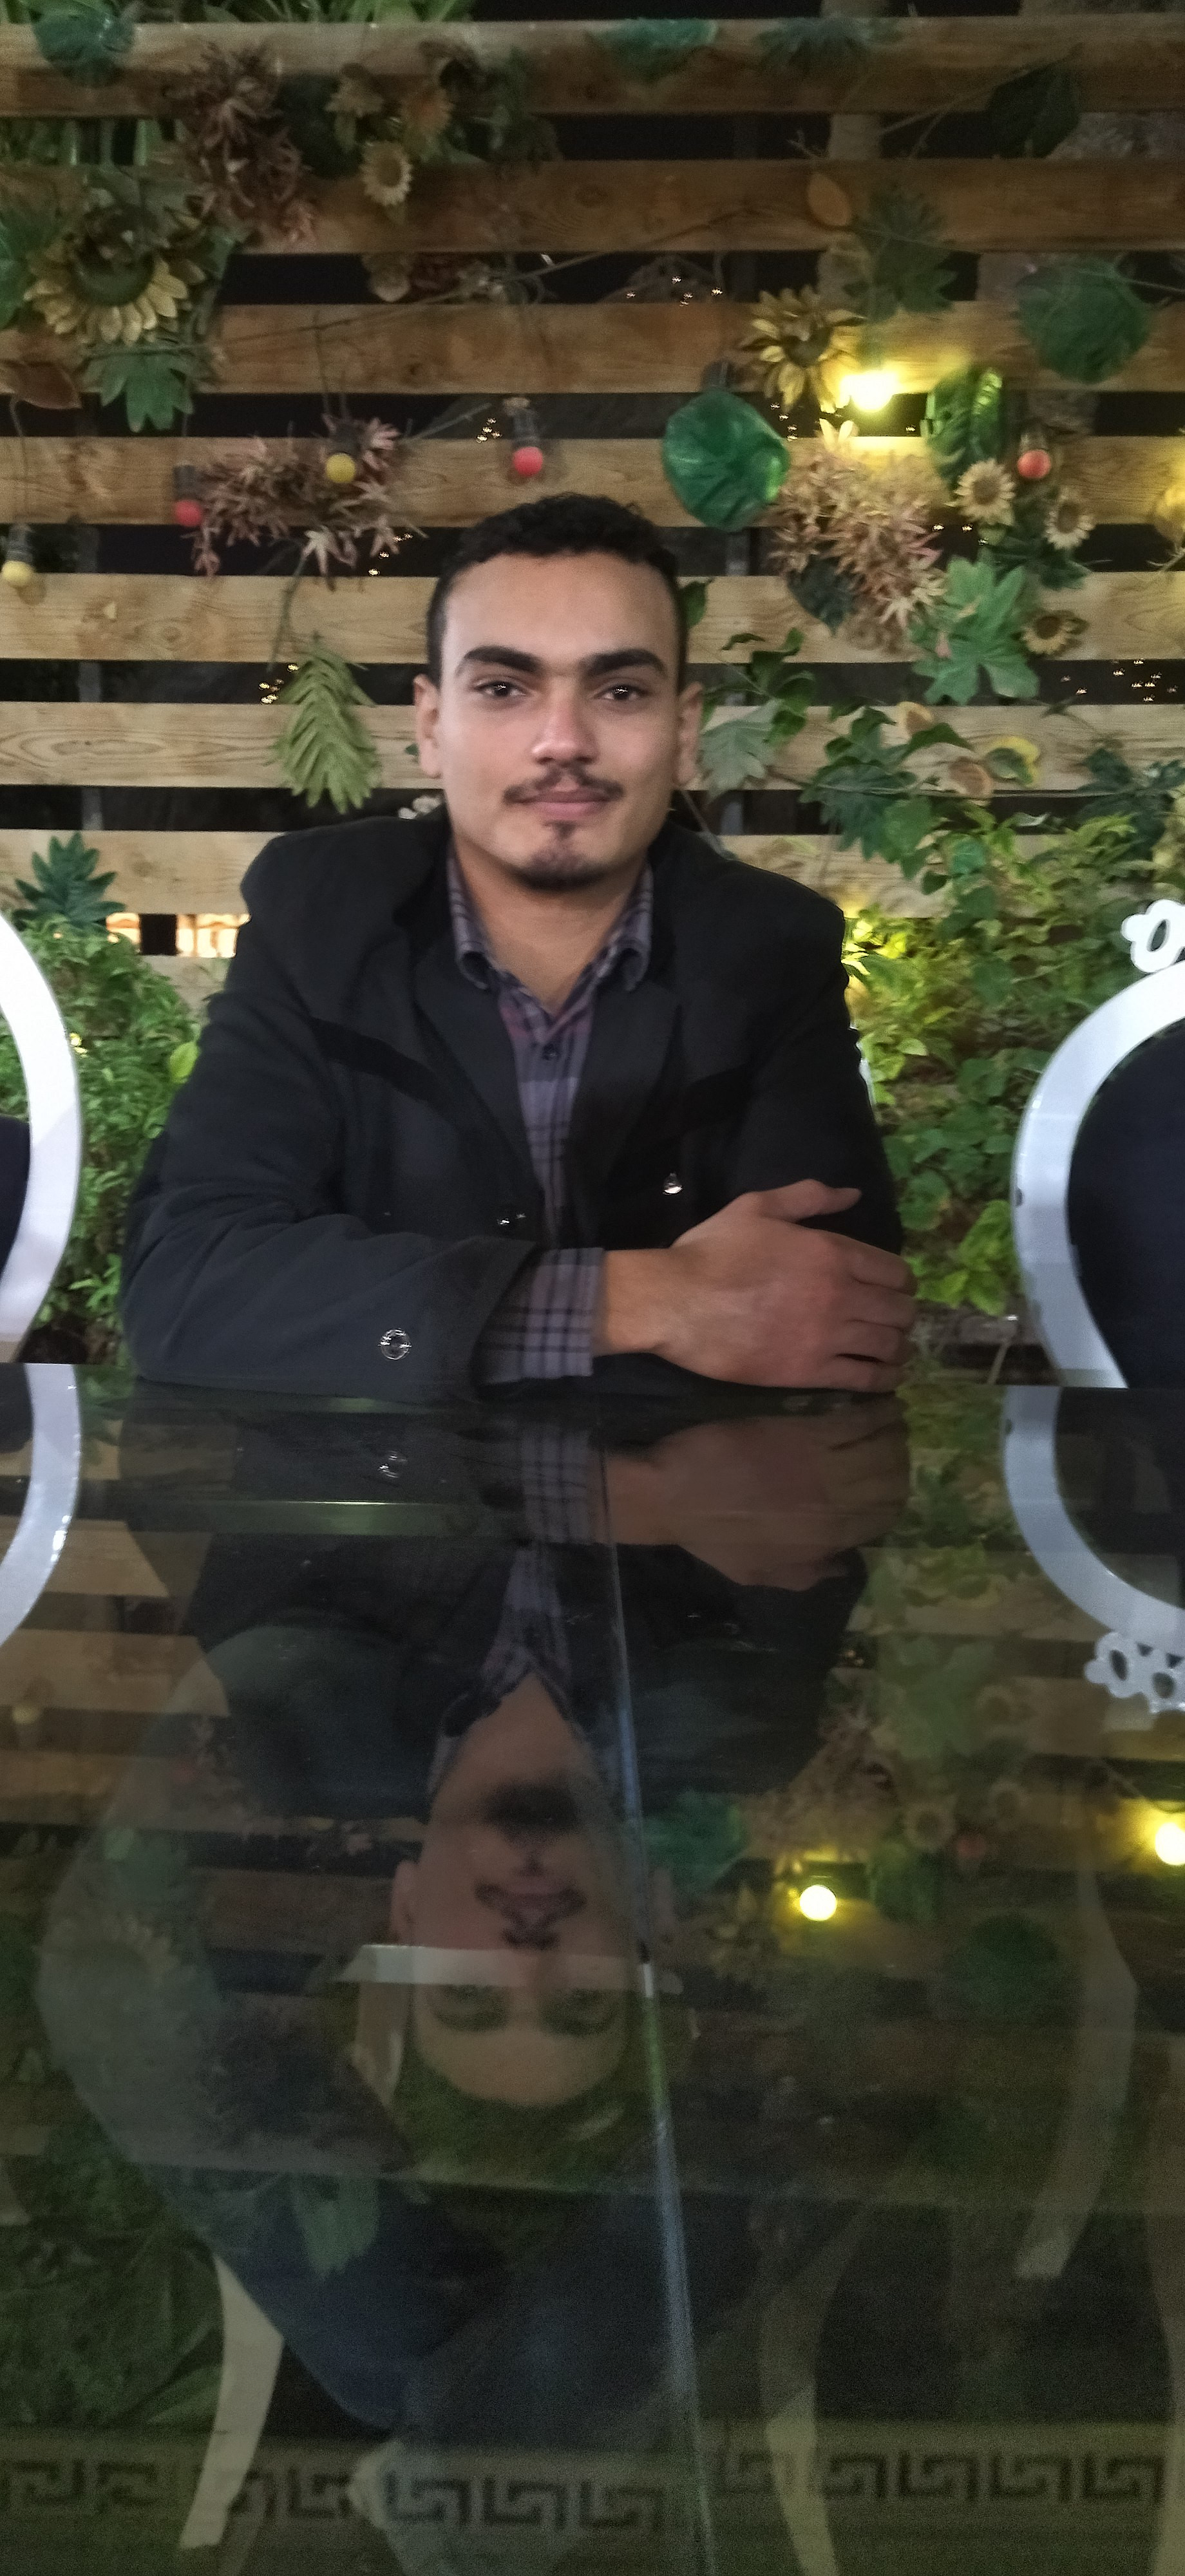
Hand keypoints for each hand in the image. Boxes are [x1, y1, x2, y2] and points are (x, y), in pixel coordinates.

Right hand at [596, 1181, 915, 1391]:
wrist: (676, 1301)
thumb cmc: (712, 1251)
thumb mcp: (757, 1207)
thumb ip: (808, 1197)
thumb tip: (853, 1194)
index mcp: (832, 1252)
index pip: (895, 1271)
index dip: (903, 1282)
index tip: (898, 1289)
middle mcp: (840, 1294)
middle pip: (899, 1310)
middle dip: (903, 1315)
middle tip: (896, 1321)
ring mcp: (827, 1336)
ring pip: (887, 1345)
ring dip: (898, 1348)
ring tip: (896, 1351)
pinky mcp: (809, 1372)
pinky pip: (864, 1378)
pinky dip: (883, 1379)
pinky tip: (886, 1377)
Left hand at [605, 1402, 909, 1587]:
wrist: (673, 1494)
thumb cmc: (711, 1536)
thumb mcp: (758, 1572)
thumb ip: (806, 1574)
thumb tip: (845, 1566)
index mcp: (826, 1539)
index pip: (886, 1516)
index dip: (895, 1495)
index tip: (891, 1478)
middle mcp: (834, 1504)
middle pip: (892, 1478)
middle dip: (899, 1458)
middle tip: (894, 1441)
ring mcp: (821, 1465)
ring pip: (882, 1445)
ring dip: (893, 1430)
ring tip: (890, 1418)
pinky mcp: (803, 1431)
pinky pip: (855, 1420)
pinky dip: (874, 1410)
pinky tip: (877, 1403)